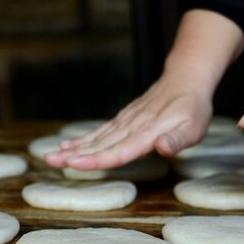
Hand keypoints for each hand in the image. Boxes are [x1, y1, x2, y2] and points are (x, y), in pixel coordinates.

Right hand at [43, 76, 212, 169]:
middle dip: (74, 155)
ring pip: (96, 137)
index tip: (74, 164)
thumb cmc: (193, 108)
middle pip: (100, 144)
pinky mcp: (123, 119)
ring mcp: (126, 122)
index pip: (119, 150)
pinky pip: (100, 131)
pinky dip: (83, 139)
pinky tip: (67, 146)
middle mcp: (132, 127)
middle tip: (50, 162)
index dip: (96, 159)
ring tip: (50, 157)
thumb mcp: (194, 127)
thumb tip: (163, 148)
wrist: (186, 78)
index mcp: (148, 132)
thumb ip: (178, 140)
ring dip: (73, 148)